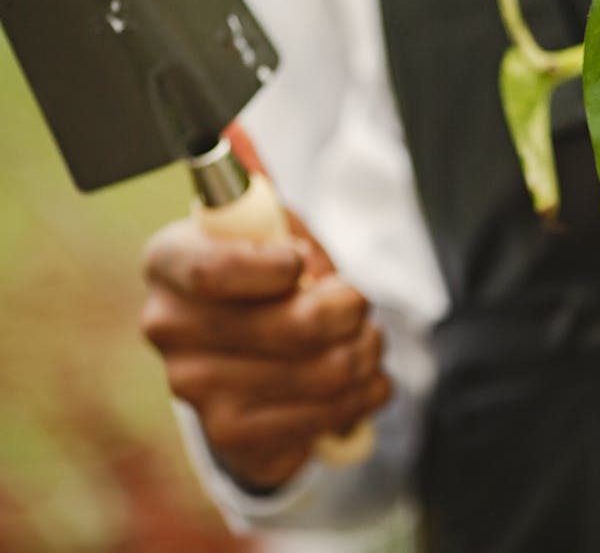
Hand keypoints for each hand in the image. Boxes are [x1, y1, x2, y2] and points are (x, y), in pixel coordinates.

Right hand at [141, 215, 390, 490]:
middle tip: (361, 305)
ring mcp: (196, 389)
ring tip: (368, 341)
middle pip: (294, 328)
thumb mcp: (273, 227)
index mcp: (170, 261)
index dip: (275, 269)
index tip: (301, 262)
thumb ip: (282, 226)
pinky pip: (327, 417)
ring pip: (325, 374)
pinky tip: (362, 381)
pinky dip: (364, 396)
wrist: (245, 342)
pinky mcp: (232, 435)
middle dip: (352, 311)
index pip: (213, 273)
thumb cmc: (268, 268)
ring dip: (367, 354)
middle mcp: (169, 329)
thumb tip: (294, 246)